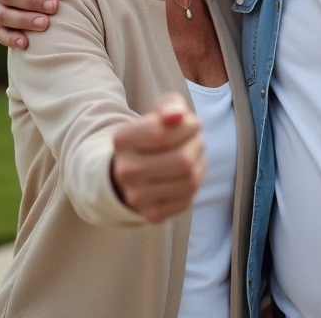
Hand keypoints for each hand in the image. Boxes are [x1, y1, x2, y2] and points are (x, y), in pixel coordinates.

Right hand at [111, 93, 205, 223]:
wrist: (134, 171)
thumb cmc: (153, 134)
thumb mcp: (160, 112)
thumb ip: (170, 105)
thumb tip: (176, 116)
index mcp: (121, 139)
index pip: (163, 133)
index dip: (188, 126)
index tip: (189, 122)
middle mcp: (124, 170)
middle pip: (182, 160)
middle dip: (197, 146)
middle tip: (196, 140)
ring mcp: (136, 196)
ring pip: (189, 180)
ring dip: (199, 164)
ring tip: (192, 155)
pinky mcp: (151, 214)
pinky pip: (188, 198)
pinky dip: (194, 184)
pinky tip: (185, 175)